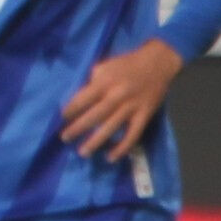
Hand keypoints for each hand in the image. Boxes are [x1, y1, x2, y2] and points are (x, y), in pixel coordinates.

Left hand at [52, 42, 184, 165]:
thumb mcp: (105, 66)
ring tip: (83, 153)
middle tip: (65, 138)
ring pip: (111, 127)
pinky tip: (111, 157)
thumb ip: (93, 82)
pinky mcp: (144, 116)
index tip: (62, 118)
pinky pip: (132, 135)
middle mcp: (117, 96)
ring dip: (96, 142)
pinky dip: (122, 148)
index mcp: (105, 82)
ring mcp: (131, 107)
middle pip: (95, 115)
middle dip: (78, 128)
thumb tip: (79, 100)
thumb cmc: (126, 64)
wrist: (157, 63)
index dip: (71, 109)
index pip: (84, 98)